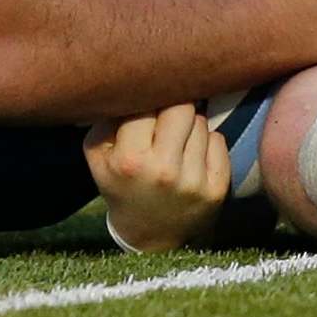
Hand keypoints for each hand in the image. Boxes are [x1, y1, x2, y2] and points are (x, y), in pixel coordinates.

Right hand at [85, 105, 229, 251]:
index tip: (148, 106)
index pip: (149, 104)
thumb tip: (138, 83)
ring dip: (190, 125)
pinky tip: (192, 157)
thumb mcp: (98, 152)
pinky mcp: (217, 189)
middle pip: (183, 107)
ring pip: (201, 122)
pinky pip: (218, 140)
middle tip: (166, 117)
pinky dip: (207, 142)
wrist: (146, 234)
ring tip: (175, 142)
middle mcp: (164, 171)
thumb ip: (111, 115)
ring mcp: (194, 182)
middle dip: (174, 106)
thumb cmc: (120, 182)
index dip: (148, 100)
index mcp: (130, 160)